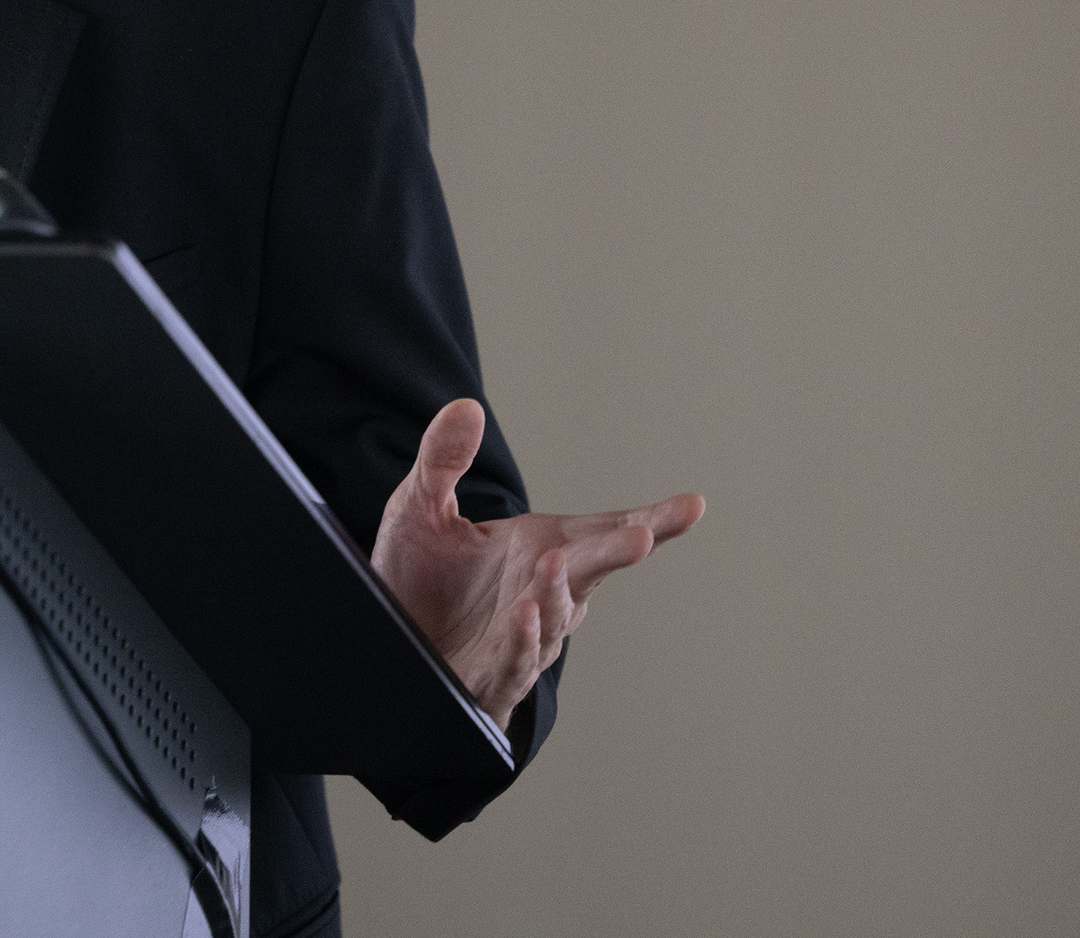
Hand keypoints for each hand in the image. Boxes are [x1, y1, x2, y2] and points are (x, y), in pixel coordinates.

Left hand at [370, 399, 701, 730]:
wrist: (386, 637)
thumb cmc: (416, 575)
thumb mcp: (420, 506)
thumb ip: (444, 458)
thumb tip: (466, 405)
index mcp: (540, 548)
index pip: (603, 530)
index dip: (650, 520)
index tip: (693, 505)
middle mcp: (543, 591)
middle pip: (591, 570)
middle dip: (617, 552)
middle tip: (643, 535)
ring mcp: (524, 636)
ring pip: (555, 614)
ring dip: (558, 590)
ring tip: (556, 561)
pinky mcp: (492, 674)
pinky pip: (514, 658)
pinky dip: (523, 638)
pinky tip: (524, 614)